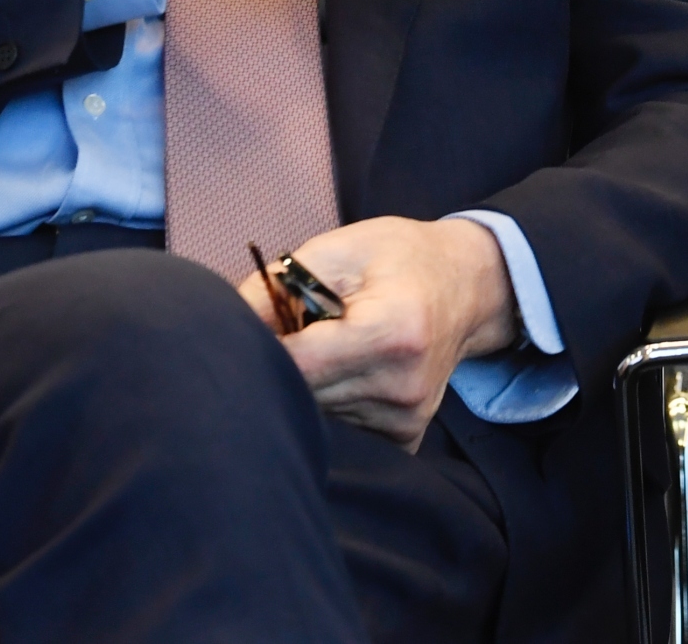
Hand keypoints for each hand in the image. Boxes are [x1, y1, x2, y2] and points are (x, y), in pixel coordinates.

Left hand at [236, 214, 522, 448]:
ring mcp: (406, 420)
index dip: (259, 350)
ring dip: (302, 387)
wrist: (467, 287)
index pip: (297, 366)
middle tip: (280, 335)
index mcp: (392, 333)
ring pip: (315, 417)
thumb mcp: (339, 248)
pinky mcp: (405, 438)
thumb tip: (219, 326)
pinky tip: (338, 373)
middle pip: (302, 396)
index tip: (242, 334)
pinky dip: (326, 404)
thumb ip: (277, 287)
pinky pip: (340, 432)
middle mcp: (403, 386)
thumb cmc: (400, 259)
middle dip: (276, 369)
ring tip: (319, 348)